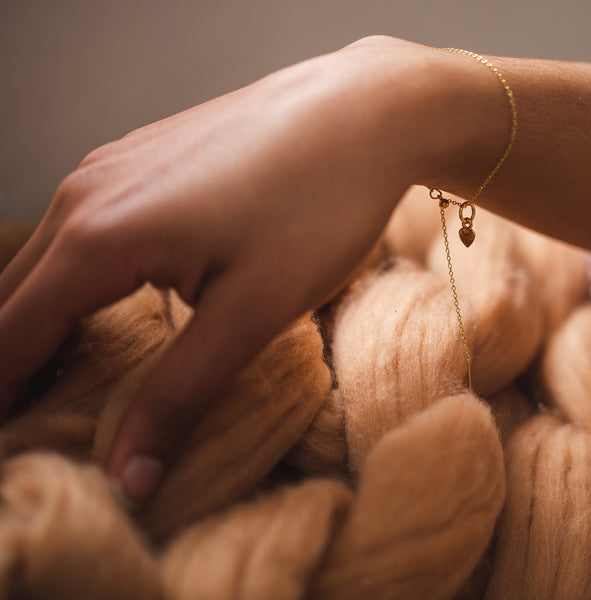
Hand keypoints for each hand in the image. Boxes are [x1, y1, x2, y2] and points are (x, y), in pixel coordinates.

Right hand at [0, 36, 440, 502]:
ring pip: (48, 261)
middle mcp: (86, 195)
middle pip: (16, 299)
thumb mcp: (251, 314)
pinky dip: (78, 281)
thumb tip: (128, 476)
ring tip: (67, 384)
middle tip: (36, 427)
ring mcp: (112, 167)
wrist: (365, 112)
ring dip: (44, 324)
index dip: (1, 399)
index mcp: (98, 237)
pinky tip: (108, 310)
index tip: (7, 450)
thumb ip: (178, 395)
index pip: (11, 338)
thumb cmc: (317, 207)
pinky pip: (84, 229)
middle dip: (15, 366)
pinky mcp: (143, 158)